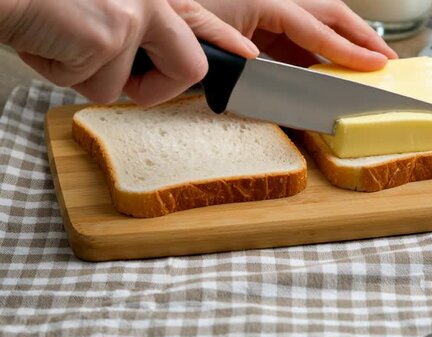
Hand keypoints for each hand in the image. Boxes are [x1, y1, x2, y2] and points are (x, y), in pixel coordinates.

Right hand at [0, 0, 257, 104]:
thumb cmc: (39, 1)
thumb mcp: (94, 11)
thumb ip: (129, 32)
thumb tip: (138, 62)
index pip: (199, 21)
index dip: (224, 39)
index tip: (249, 54)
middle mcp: (148, 2)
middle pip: (189, 68)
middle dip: (153, 89)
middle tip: (112, 72)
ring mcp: (132, 17)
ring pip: (122, 87)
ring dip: (83, 76)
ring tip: (60, 39)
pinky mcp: (109, 36)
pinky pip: (95, 88)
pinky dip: (63, 75)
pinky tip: (48, 41)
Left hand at [196, 0, 397, 69]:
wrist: (158, 8)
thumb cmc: (180, 19)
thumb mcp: (213, 39)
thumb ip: (250, 62)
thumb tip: (284, 81)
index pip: (318, 27)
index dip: (349, 49)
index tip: (376, 64)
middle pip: (328, 14)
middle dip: (360, 37)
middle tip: (387, 58)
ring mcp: (268, 8)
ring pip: (316, 24)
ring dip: (342, 44)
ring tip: (367, 63)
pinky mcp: (260, 20)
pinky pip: (296, 35)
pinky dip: (315, 52)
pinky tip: (327, 67)